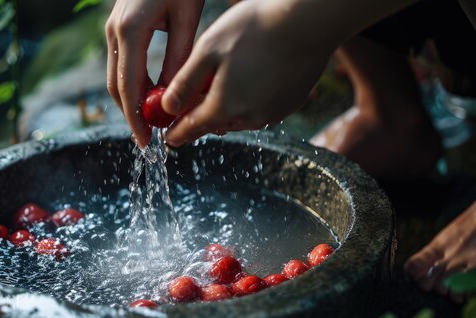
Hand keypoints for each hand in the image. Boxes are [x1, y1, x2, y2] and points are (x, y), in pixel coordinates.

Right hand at [105, 0, 204, 146]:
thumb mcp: (186, 19)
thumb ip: (178, 59)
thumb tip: (174, 98)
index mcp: (131, 30)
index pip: (128, 87)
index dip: (136, 119)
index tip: (147, 142)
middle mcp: (114, 31)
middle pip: (116, 87)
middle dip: (131, 116)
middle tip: (150, 139)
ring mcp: (112, 29)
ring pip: (115, 78)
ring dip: (131, 103)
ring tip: (151, 124)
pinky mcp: (118, 28)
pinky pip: (120, 65)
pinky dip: (132, 86)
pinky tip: (149, 98)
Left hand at [162, 0, 333, 146]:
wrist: (309, 22)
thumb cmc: (255, 28)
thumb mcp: (208, 50)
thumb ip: (185, 82)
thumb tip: (167, 108)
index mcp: (224, 107)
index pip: (192, 129)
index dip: (177, 133)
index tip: (169, 137)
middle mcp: (249, 118)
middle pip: (215, 124)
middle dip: (201, 117)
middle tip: (193, 103)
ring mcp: (272, 114)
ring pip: (239, 118)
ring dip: (227, 108)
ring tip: (223, 86)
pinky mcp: (289, 105)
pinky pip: (261, 111)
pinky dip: (250, 102)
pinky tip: (252, 80)